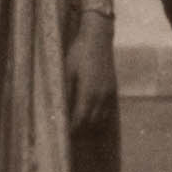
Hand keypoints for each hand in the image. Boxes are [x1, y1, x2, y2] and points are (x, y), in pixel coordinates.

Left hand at [67, 14, 116, 131]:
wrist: (98, 37)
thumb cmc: (79, 52)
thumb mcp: (67, 70)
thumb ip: (65, 91)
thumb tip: (59, 107)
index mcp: (88, 92)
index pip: (81, 118)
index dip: (73, 128)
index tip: (65, 134)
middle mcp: (100, 95)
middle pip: (92, 121)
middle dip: (81, 128)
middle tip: (70, 132)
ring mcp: (108, 91)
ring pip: (101, 116)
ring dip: (91, 122)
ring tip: (80, 125)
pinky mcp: (112, 86)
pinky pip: (107, 107)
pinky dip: (99, 114)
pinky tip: (91, 112)